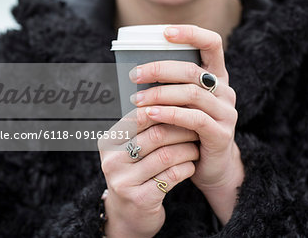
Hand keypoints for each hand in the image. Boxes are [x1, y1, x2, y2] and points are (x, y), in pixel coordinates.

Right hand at [98, 107, 199, 237]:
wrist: (130, 213)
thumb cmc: (137, 171)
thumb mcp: (133, 147)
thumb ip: (146, 124)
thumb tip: (174, 93)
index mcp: (109, 141)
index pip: (140, 115)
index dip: (167, 110)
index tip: (186, 108)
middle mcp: (112, 160)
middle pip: (157, 134)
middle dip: (182, 129)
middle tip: (198, 127)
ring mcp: (123, 181)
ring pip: (167, 155)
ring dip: (188, 149)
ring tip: (196, 147)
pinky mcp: (139, 199)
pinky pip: (172, 176)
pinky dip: (187, 168)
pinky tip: (191, 166)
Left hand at [129, 25, 244, 223]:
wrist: (210, 167)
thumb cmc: (188, 130)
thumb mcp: (181, 104)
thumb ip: (169, 87)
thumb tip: (134, 72)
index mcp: (216, 77)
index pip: (212, 43)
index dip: (191, 33)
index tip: (165, 33)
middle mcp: (225, 90)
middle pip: (193, 70)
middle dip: (160, 69)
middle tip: (134, 75)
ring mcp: (226, 112)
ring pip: (192, 94)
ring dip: (160, 94)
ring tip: (137, 100)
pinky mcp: (221, 134)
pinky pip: (195, 119)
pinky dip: (170, 114)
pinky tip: (151, 114)